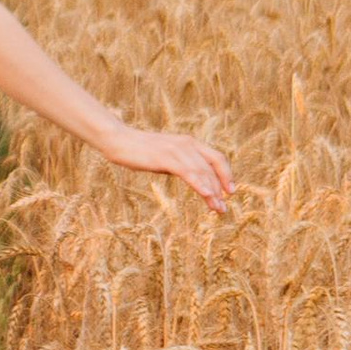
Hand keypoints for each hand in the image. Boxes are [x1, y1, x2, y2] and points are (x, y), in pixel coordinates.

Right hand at [107, 125, 234, 208]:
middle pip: (213, 166)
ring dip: (212, 191)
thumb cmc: (140, 151)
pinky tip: (207, 195)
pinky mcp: (166, 157)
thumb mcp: (167, 157)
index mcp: (189, 142)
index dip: (226, 174)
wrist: (119, 140)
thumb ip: (181, 164)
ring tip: (218, 209)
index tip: (230, 192)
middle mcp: (187, 143)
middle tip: (223, 209)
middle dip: (220, 188)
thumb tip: (194, 179)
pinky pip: (188, 172)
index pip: (217, 157)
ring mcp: (176, 149)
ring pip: (202, 171)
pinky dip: (200, 184)